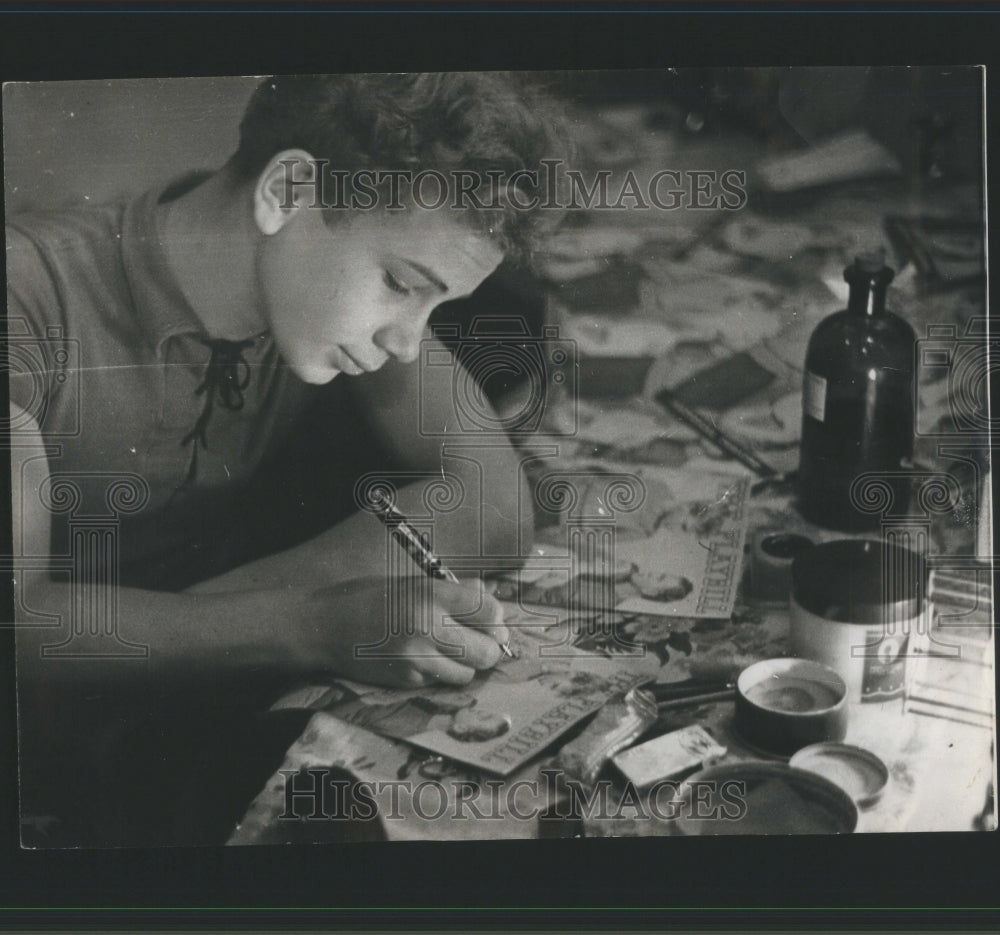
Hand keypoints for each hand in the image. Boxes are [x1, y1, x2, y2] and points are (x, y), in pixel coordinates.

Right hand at [297, 576, 509, 688]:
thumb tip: (492, 602)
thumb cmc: (370, 597)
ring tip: (451, 650)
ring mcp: (417, 658)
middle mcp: (427, 627)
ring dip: (465, 665)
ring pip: (467, 674)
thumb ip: (455, 592)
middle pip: (486, 650)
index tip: (491, 620)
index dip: (496, 618)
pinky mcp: (406, 680)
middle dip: (489, 647)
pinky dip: (440, 674)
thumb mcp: (414, 582)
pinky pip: (440, 682)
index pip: (489, 612)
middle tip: (481, 641)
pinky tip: (424, 659)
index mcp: (431, 594)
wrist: (324, 625)